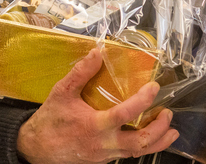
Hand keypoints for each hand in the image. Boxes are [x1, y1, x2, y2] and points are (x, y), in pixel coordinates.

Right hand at [16, 48, 178, 163]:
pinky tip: (150, 137)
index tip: (154, 87)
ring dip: (158, 141)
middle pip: (140, 142)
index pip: (126, 114)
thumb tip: (98, 52)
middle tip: (168, 114)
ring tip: (171, 131)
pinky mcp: (104, 160)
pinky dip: (143, 147)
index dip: (143, 100)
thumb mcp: (61, 93)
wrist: (35, 150)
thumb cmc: (49, 121)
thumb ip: (80, 73)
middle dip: (159, 129)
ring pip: (137, 153)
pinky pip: (128, 155)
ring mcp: (105, 155)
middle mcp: (104, 144)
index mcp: (95, 126)